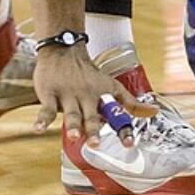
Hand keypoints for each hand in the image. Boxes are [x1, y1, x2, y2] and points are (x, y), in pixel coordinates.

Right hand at [32, 44, 151, 144]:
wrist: (64, 51)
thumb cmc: (90, 75)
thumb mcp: (112, 86)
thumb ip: (131, 103)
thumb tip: (155, 112)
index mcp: (103, 96)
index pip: (116, 114)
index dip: (123, 129)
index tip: (130, 144)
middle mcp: (88, 96)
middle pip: (91, 115)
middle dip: (94, 128)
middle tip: (96, 142)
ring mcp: (68, 95)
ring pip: (71, 113)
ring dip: (72, 125)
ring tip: (74, 136)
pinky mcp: (51, 94)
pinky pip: (46, 109)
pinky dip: (42, 120)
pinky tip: (39, 129)